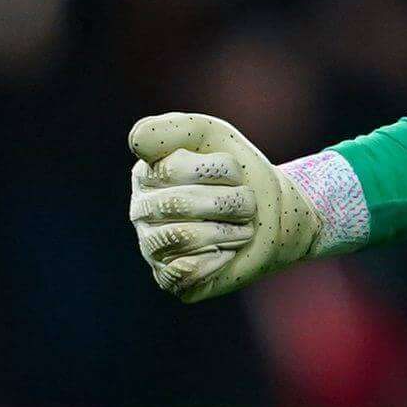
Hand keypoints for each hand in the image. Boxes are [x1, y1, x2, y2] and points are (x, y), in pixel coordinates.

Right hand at [127, 113, 321, 301]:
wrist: (271, 218)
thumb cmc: (239, 174)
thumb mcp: (213, 136)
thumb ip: (175, 128)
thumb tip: (135, 142)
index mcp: (147, 174)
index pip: (174, 168)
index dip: (219, 169)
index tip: (235, 171)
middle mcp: (141, 211)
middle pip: (181, 203)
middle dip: (231, 202)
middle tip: (246, 204)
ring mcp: (152, 247)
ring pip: (185, 237)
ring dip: (229, 231)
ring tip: (239, 228)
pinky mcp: (169, 279)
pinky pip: (187, 273)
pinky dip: (219, 260)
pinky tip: (224, 253)